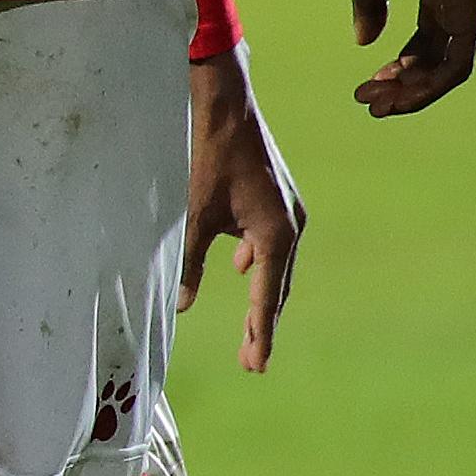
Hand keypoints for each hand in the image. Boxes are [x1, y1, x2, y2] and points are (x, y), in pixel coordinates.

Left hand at [184, 47, 305, 372]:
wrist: (227, 110)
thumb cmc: (208, 161)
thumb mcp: (193, 217)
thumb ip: (190, 263)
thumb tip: (183, 305)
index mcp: (276, 235)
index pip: (265, 297)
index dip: (260, 333)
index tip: (256, 365)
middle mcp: (291, 227)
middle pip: (276, 288)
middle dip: (263, 324)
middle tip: (252, 363)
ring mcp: (288, 213)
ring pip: (275, 267)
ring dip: (261, 297)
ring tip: (249, 330)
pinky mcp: (278, 201)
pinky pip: (270, 244)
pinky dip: (257, 264)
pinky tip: (241, 268)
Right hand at [348, 0, 475, 116]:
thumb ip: (371, 5)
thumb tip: (365, 42)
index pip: (421, 47)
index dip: (394, 71)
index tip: (364, 85)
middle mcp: (456, 7)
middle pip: (433, 64)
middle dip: (401, 88)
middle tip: (368, 103)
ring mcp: (466, 9)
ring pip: (447, 71)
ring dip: (414, 92)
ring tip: (379, 103)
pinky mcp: (470, 10)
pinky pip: (458, 63)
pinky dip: (432, 82)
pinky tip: (400, 88)